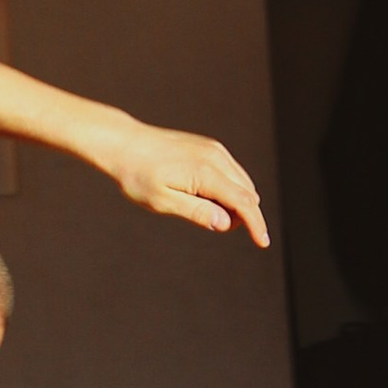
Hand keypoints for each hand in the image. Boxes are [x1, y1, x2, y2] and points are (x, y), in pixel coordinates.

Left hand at [109, 125, 268, 246]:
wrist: (124, 144)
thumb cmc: (138, 175)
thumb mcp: (162, 201)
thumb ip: (196, 212)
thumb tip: (226, 223)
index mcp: (205, 172)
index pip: (243, 202)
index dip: (256, 224)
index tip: (262, 243)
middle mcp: (216, 157)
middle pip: (247, 193)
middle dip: (242, 215)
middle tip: (210, 223)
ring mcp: (214, 150)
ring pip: (242, 183)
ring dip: (235, 202)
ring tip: (199, 207)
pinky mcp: (209, 147)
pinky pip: (231, 173)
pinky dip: (228, 189)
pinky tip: (203, 195)